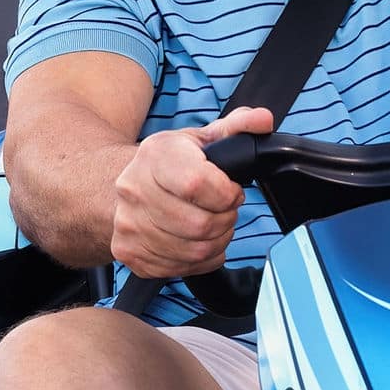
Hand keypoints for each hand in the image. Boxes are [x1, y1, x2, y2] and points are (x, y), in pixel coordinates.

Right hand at [110, 106, 270, 279]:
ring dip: (217, 241)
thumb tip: (263, 120)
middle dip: (226, 219)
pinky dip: (201, 260)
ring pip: (192, 251)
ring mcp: (128, 224)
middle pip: (198, 224)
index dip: (226, 193)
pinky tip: (199, 240)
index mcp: (155, 155)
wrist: (126, 184)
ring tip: (215, 223)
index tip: (232, 191)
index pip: (196, 183)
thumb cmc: (171, 161)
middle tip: (225, 209)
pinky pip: (180, 268)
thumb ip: (239, 126)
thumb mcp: (204, 136)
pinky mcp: (129, 253)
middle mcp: (134, 190)